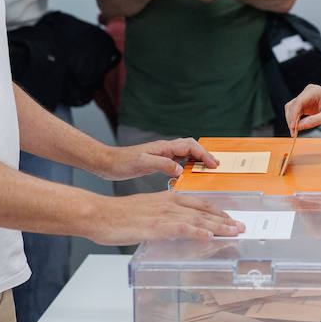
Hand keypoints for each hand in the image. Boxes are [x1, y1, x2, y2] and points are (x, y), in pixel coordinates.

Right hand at [89, 190, 244, 245]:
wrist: (99, 214)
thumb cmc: (119, 216)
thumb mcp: (146, 211)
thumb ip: (162, 217)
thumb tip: (174, 226)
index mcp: (167, 198)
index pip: (199, 204)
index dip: (217, 212)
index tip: (231, 219)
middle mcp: (169, 203)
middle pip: (204, 211)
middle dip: (225, 219)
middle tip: (241, 227)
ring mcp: (163, 214)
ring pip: (198, 219)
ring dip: (219, 226)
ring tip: (234, 232)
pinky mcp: (156, 226)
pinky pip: (182, 228)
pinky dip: (197, 232)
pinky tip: (209, 237)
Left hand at [99, 137, 218, 180]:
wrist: (107, 163)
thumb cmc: (122, 162)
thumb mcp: (142, 163)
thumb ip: (162, 164)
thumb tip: (180, 168)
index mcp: (163, 147)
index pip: (190, 146)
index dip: (203, 154)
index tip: (212, 164)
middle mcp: (164, 149)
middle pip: (191, 147)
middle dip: (204, 155)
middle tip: (214, 166)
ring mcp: (161, 155)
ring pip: (185, 154)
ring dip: (196, 160)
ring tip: (204, 170)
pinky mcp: (156, 162)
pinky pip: (176, 161)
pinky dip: (185, 166)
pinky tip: (185, 175)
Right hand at [285, 84, 320, 134]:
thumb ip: (313, 121)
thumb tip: (298, 127)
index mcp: (314, 91)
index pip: (297, 103)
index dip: (293, 116)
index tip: (293, 127)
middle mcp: (309, 92)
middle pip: (292, 106)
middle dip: (291, 119)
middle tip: (294, 132)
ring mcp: (308, 98)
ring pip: (293, 109)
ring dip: (292, 120)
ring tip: (295, 132)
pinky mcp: (308, 104)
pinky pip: (298, 111)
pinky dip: (296, 119)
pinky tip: (298, 127)